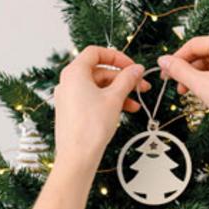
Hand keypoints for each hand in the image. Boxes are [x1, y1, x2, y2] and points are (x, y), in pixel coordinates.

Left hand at [53, 47, 148, 172]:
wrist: (77, 156)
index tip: (131, 66)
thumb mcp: (114, 98)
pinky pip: (92, 99)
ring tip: (136, 103)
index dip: (116, 56)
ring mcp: (69, 97)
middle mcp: (68, 82)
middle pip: (99, 71)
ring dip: (119, 92)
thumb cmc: (90, 127)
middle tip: (141, 85)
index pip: (96, 53)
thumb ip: (127, 79)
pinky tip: (125, 110)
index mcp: (74, 72)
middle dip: (122, 78)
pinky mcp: (72, 111)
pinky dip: (108, 102)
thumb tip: (136, 69)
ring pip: (98, 87)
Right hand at [158, 35, 208, 139]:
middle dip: (188, 70)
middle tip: (177, 86)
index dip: (176, 59)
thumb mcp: (201, 85)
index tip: (166, 72)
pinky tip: (207, 93)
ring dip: (200, 77)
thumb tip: (163, 60)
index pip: (194, 44)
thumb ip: (179, 71)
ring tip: (191, 93)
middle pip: (205, 53)